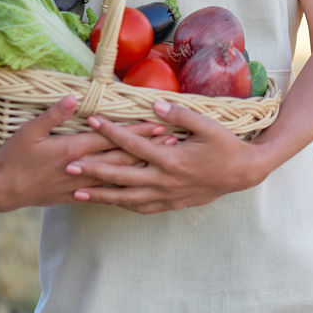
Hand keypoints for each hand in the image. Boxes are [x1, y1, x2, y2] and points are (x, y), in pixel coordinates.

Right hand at [0, 95, 170, 211]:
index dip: (136, 132)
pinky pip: (104, 193)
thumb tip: (72, 96)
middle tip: (173, 141)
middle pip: (122, 156)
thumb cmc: (12, 157)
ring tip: (162, 162)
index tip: (159, 125)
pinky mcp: (74, 196)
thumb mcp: (28, 131)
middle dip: (148, 148)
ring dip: (141, 167)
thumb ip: (52, 114)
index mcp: (73, 149)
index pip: (113, 138)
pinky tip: (136, 187)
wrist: (0, 191)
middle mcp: (82, 168)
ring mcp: (80, 184)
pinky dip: (123, 188)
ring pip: (117, 176)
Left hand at [67, 100, 271, 213]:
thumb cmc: (226, 145)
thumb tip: (155, 105)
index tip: (91, 121)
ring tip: (77, 192)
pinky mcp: (172, 203)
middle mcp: (165, 180)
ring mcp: (167, 195)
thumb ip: (179, 115)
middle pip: (122, 176)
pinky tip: (109, 201)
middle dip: (94, 170)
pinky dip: (122, 204)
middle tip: (68, 165)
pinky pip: (141, 207)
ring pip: (127, 198)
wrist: (244, 173)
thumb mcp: (206, 125)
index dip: (111, 132)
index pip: (133, 144)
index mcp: (172, 159)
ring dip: (101, 195)